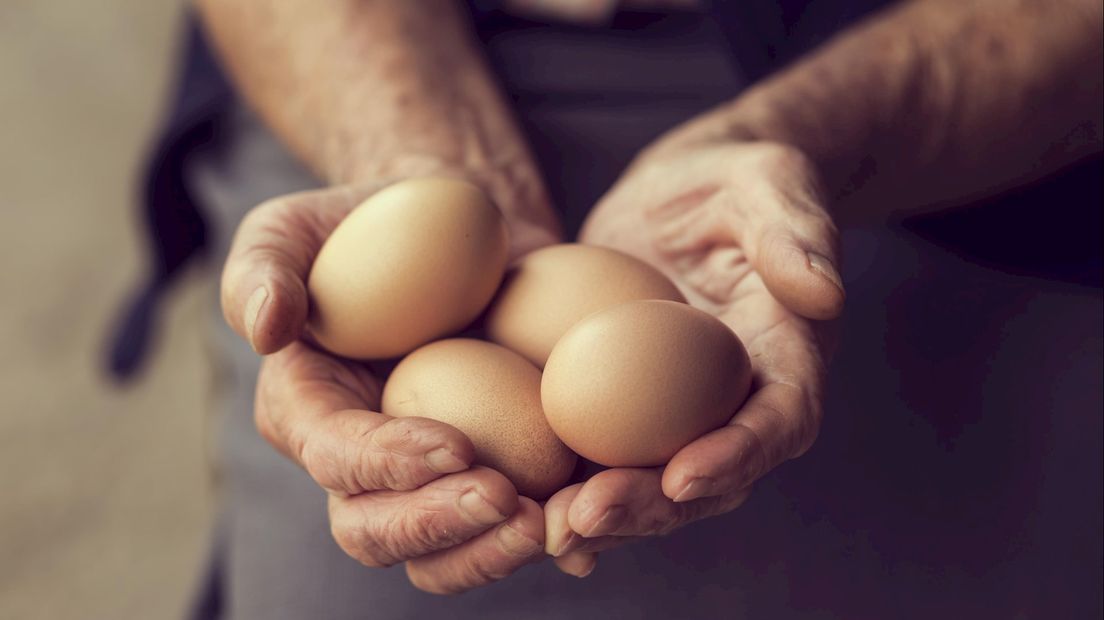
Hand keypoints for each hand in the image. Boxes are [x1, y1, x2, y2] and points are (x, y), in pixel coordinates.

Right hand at [220, 179, 559, 592]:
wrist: (457, 226)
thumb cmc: (367, 223)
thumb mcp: (295, 226)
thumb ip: (263, 266)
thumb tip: (266, 329)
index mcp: (309, 413)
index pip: (335, 458)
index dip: (386, 464)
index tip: (455, 446)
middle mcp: (362, 463)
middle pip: (379, 533)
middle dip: (439, 529)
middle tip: (507, 501)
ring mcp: (429, 477)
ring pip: (445, 553)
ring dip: (495, 552)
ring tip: (556, 524)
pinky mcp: (494, 467)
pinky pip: (512, 525)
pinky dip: (551, 537)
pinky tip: (588, 529)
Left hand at [544, 142, 843, 575]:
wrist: (681, 192)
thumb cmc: (734, 180)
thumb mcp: (769, 182)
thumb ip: (795, 231)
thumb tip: (823, 293)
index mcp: (785, 358)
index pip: (779, 421)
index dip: (737, 455)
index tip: (684, 475)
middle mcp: (735, 401)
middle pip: (708, 476)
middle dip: (652, 506)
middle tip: (588, 516)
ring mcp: (678, 412)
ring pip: (651, 484)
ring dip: (605, 514)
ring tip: (546, 528)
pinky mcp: (625, 406)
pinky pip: (603, 457)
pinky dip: (568, 490)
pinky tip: (522, 510)